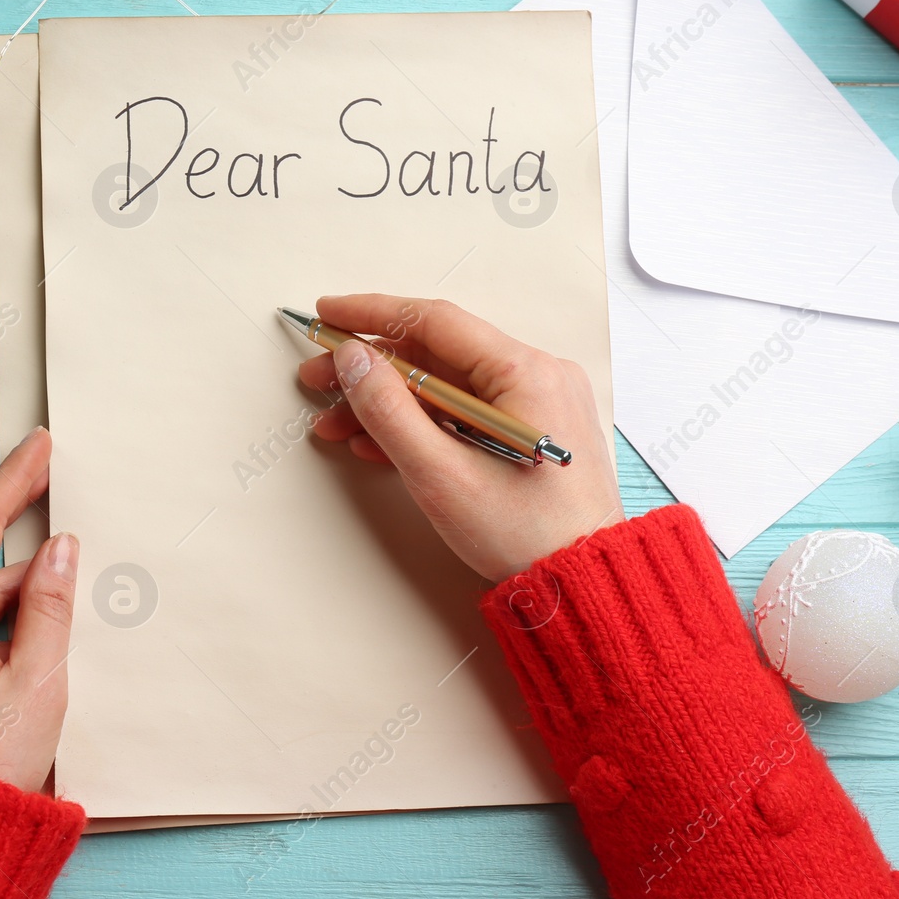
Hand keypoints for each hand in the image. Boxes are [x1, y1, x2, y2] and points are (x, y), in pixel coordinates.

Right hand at [299, 295, 621, 581]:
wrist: (579, 584)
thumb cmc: (526, 536)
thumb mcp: (440, 475)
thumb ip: (388, 411)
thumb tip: (354, 360)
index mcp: (526, 372)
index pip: (435, 321)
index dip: (371, 315)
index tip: (327, 315)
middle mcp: (537, 375)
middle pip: (436, 353)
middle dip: (371, 368)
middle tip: (318, 379)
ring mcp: (536, 403)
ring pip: (446, 385)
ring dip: (388, 401)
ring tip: (338, 424)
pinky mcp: (530, 430)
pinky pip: (465, 410)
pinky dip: (422, 422)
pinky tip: (378, 443)